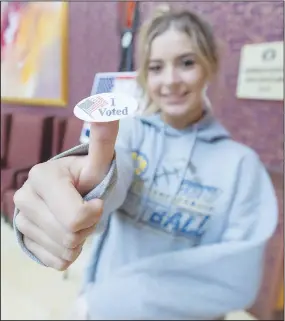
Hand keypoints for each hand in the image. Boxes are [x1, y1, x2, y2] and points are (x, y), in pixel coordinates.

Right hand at [14, 121, 118, 270]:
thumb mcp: (98, 160)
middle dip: (88, 226)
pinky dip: (69, 251)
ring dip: (80, 239)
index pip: (77, 217)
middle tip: (86, 209)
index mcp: (42, 177)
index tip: (94, 199)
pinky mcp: (25, 240)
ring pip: (65, 250)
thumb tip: (105, 105)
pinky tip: (66, 231)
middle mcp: (24, 197)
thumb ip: (103, 136)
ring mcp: (21, 221)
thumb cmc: (87, 176)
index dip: (94, 212)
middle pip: (71, 236)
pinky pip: (57, 261)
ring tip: (76, 219)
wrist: (72, 192)